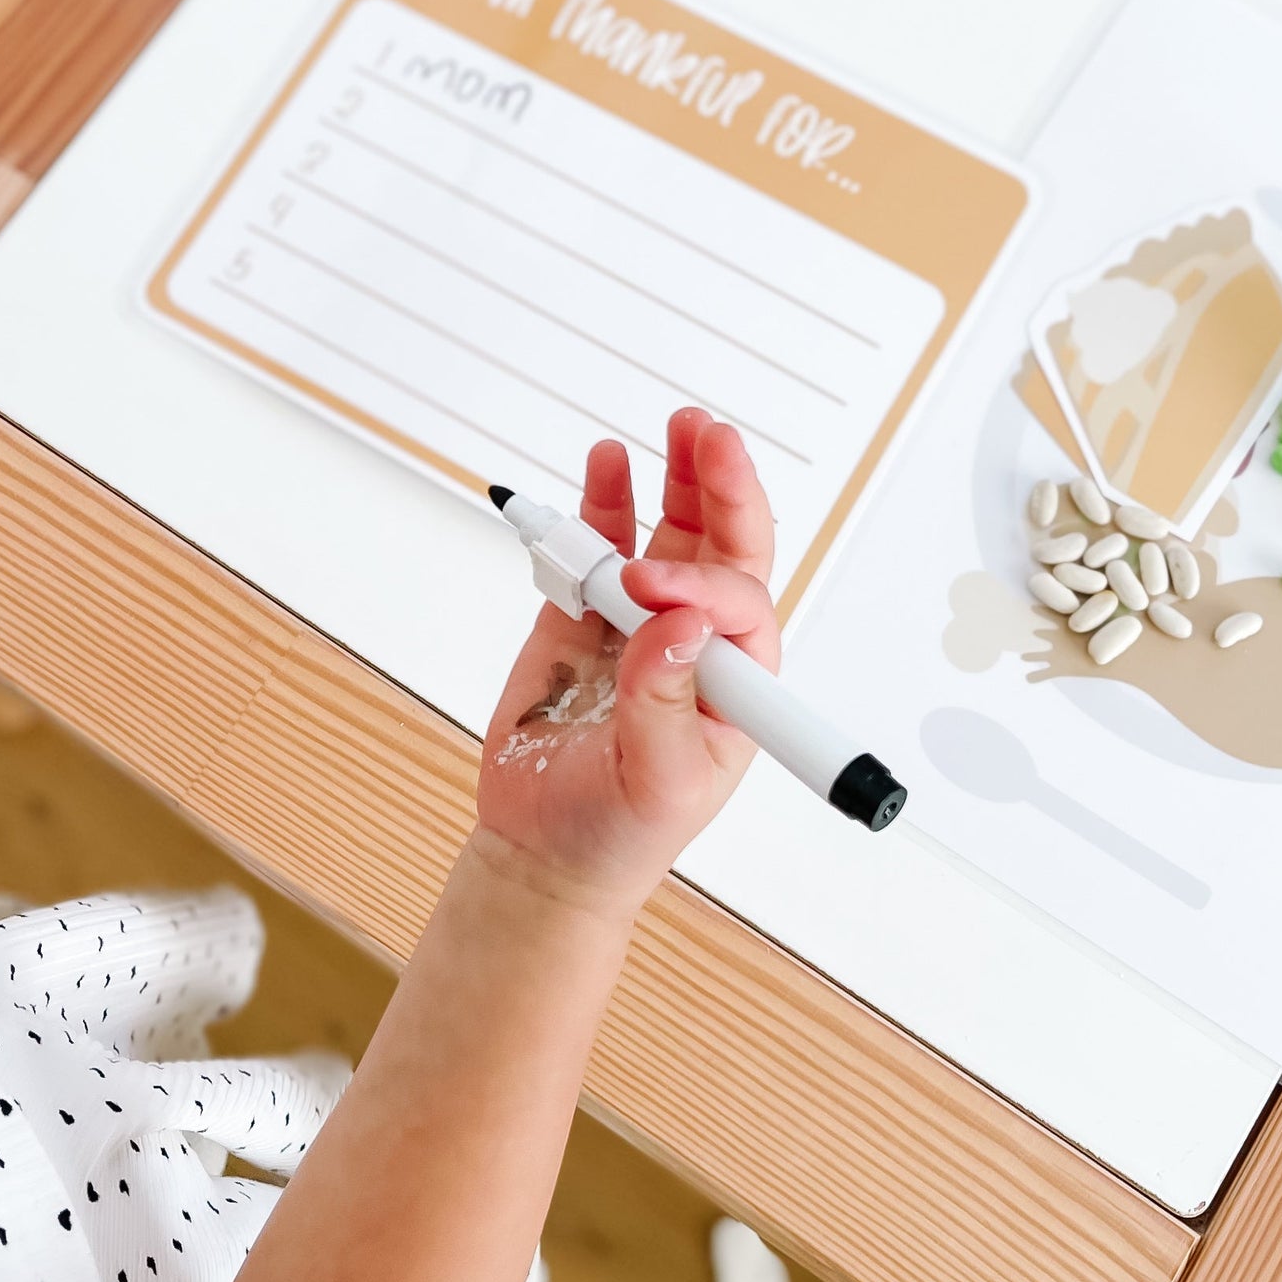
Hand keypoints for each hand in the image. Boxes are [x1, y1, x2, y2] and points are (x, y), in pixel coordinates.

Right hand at [473, 408, 777, 917]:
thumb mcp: (660, 780)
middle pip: (724, 546)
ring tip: (677, 429)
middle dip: (723, 487)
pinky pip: (596, 552)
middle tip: (708, 435)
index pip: (739, 603)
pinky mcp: (580, 622)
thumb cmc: (619, 832)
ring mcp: (638, 626)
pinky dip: (601, 505)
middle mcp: (696, 643)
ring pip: (669, 536)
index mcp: (735, 683)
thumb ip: (664, 701)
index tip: (647, 587)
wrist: (542, 852)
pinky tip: (608, 465)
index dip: (701, 584)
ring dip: (676, 480)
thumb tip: (676, 625)